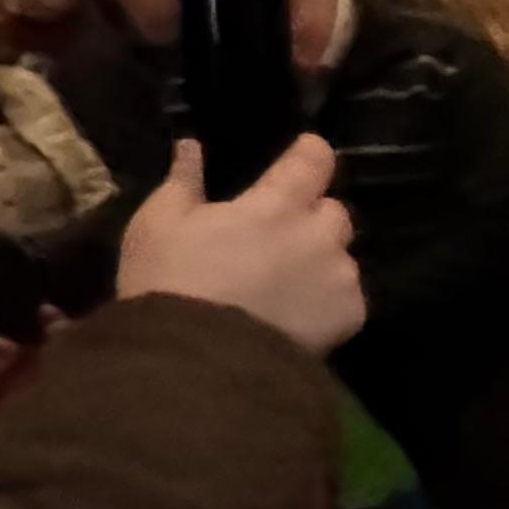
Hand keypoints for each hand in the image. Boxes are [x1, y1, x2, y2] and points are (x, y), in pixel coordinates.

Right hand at [119, 135, 364, 351]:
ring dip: (321, 261)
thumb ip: (183, 181)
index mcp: (278, 204)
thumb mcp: (158, 225)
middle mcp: (320, 235)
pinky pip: (347, 298)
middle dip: (312, 217)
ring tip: (282, 285)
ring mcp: (340, 277)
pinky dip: (328, 301)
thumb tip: (192, 146)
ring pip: (342, 257)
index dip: (310, 155)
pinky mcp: (351, 316)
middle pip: (334, 211)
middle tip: (276, 238)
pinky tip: (295, 315)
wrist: (196, 362)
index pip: (316, 159)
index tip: (301, 159)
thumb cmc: (169, 283)